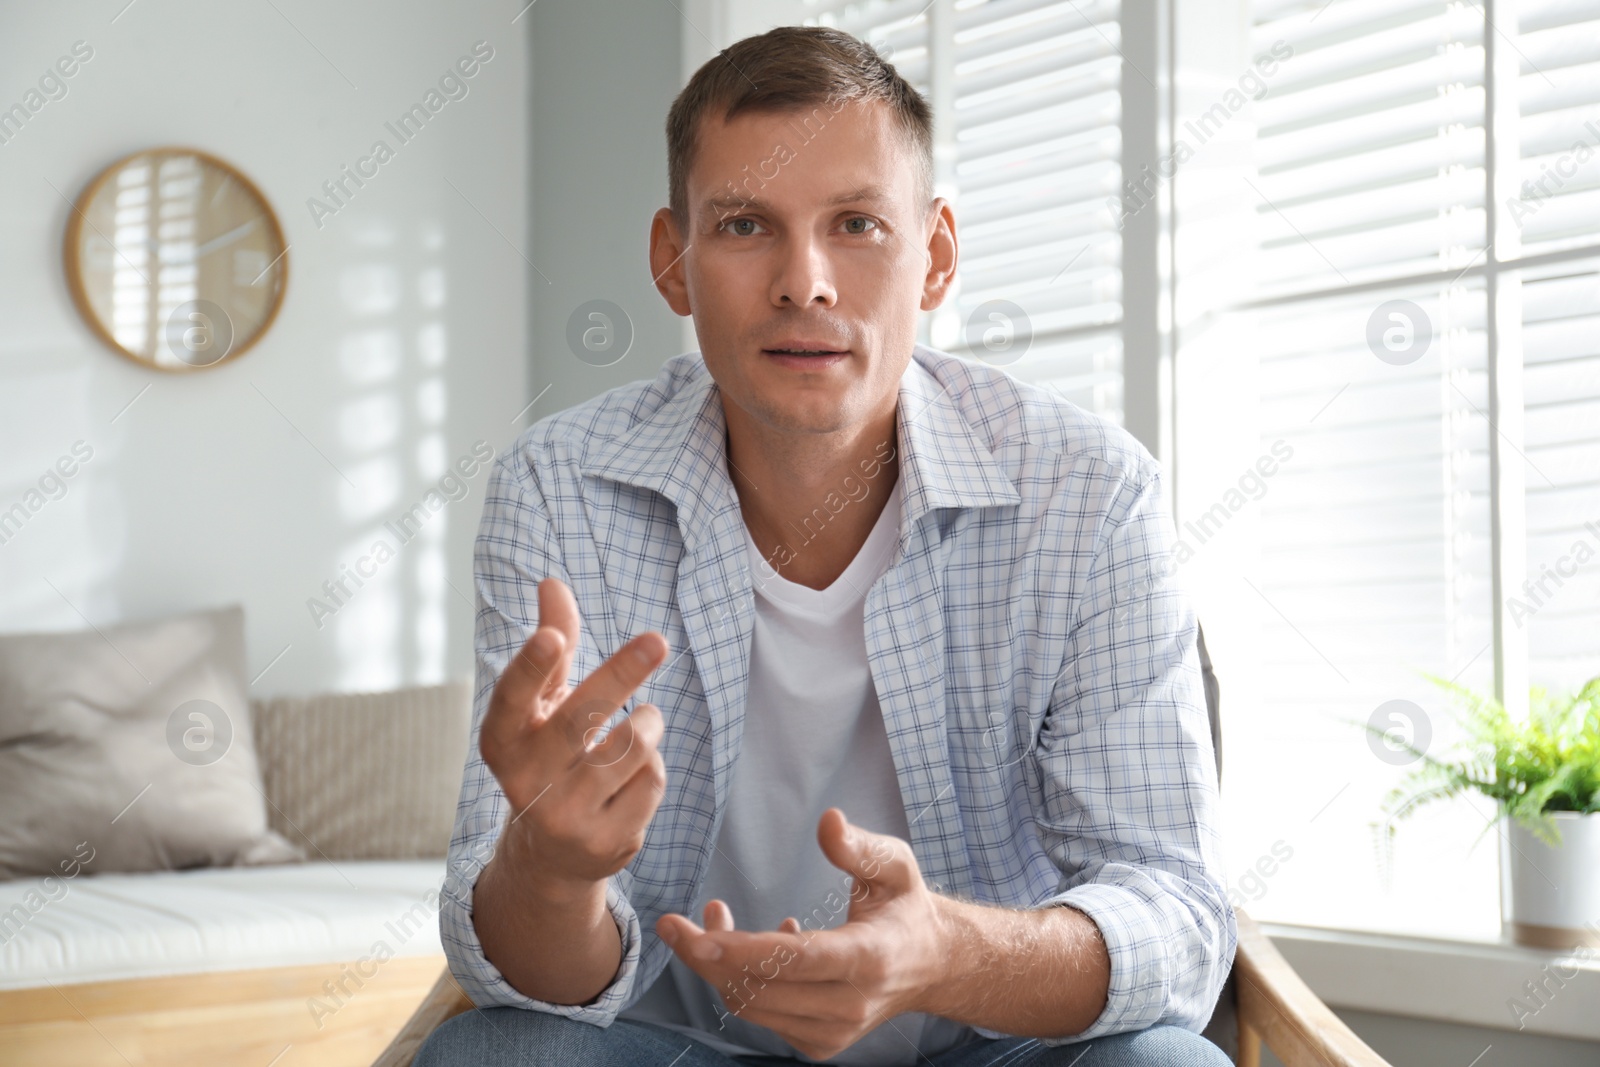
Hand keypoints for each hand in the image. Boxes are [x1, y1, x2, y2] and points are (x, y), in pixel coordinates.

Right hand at [479, 576, 667, 897]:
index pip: (513, 698)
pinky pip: (652, 779)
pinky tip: (634, 775)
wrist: (552, 853)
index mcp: (503, 741)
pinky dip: (653, 764)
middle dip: (621, 672)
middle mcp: (525, 782)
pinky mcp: (606, 842)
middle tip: (657, 640)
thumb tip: (552, 582)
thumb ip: (554, 645)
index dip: (530, 667)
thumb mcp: (543, 703)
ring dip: (647, 722)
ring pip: (631, 745)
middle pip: (581, 718)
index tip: (551, 636)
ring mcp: (565, 817)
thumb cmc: (551, 754)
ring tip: (640, 722)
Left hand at [655, 809, 951, 1060]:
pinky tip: (757, 946)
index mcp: (869, 959)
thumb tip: (827, 821)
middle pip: (759, 989)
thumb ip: (859, 847)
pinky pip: (761, 1015)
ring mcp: (833, 1032)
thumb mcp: (894, 867)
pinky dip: (741, 982)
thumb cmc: (904, 907)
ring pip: (751, 1006)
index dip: (742, 950)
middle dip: (707, 956)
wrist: (930, 966)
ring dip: (718, 965)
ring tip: (714, 917)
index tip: (697, 935)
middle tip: (674, 924)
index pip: (796, 961)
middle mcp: (849, 1005)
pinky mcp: (818, 1044)